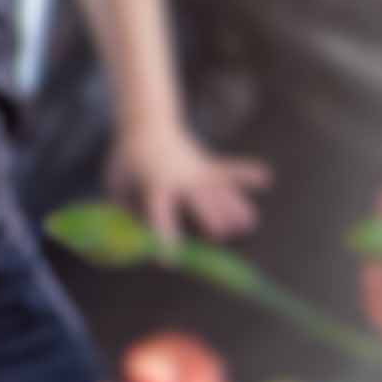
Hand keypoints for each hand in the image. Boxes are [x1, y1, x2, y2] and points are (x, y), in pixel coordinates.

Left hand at [105, 118, 271, 246]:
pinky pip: (228, 170)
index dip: (165, 234)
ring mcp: (196, 170)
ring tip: (247, 224)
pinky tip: (265, 177)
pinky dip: (245, 173)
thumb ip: (124, 210)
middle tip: (218, 234)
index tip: (171, 260)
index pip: (159, 212)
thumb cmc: (128, 159)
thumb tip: (135, 237)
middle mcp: (179, 178)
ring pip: (218, 188)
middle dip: (207, 214)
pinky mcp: (208, 166)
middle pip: (196, 198)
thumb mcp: (116, 182)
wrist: (145, 121)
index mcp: (153, 183)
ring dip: (233, 205)